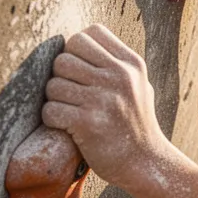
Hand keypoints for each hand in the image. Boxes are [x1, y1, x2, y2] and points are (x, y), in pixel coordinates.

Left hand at [42, 24, 175, 191]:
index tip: (83, 70)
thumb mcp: (139, 85)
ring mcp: (103, 100)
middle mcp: (119, 77)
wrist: (147, 163)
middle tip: (72, 94)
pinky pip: (51, 110)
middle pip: (64, 57)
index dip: (77, 49)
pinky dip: (53, 120)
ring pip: (53, 84)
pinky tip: (68, 127)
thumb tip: (78, 42)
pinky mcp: (88, 123)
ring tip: (71, 111)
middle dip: (61, 76)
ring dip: (55, 100)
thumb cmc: (138, 123)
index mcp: (131, 64)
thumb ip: (116, 64)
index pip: (88, 33)